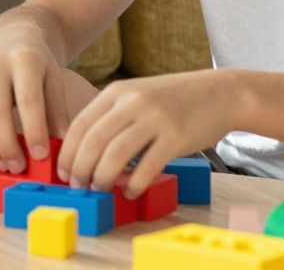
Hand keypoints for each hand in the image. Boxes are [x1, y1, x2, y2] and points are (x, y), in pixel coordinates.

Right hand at [0, 25, 94, 172]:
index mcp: (24, 59)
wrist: (10, 38)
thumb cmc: (38, 67)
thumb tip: (62, 148)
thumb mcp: (55, 80)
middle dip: (7, 146)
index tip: (41, 156)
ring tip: (5, 165)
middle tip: (19, 168)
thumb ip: (58, 112)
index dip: (34, 131)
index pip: (28, 100)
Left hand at [59, 69, 237, 195]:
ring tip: (100, 189)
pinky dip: (134, 184)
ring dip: (103, 177)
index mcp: (118, 91)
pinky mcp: (176, 137)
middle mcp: (133, 102)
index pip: (80, 124)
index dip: (68, 152)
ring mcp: (155, 118)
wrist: (220, 93)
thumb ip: (113, 116)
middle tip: (78, 186)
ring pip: (115, 154)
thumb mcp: (137, 95)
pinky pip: (147, 166)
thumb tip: (84, 151)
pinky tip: (130, 191)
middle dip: (80, 168)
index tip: (63, 172)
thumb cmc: (175, 100)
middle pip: (94, 140)